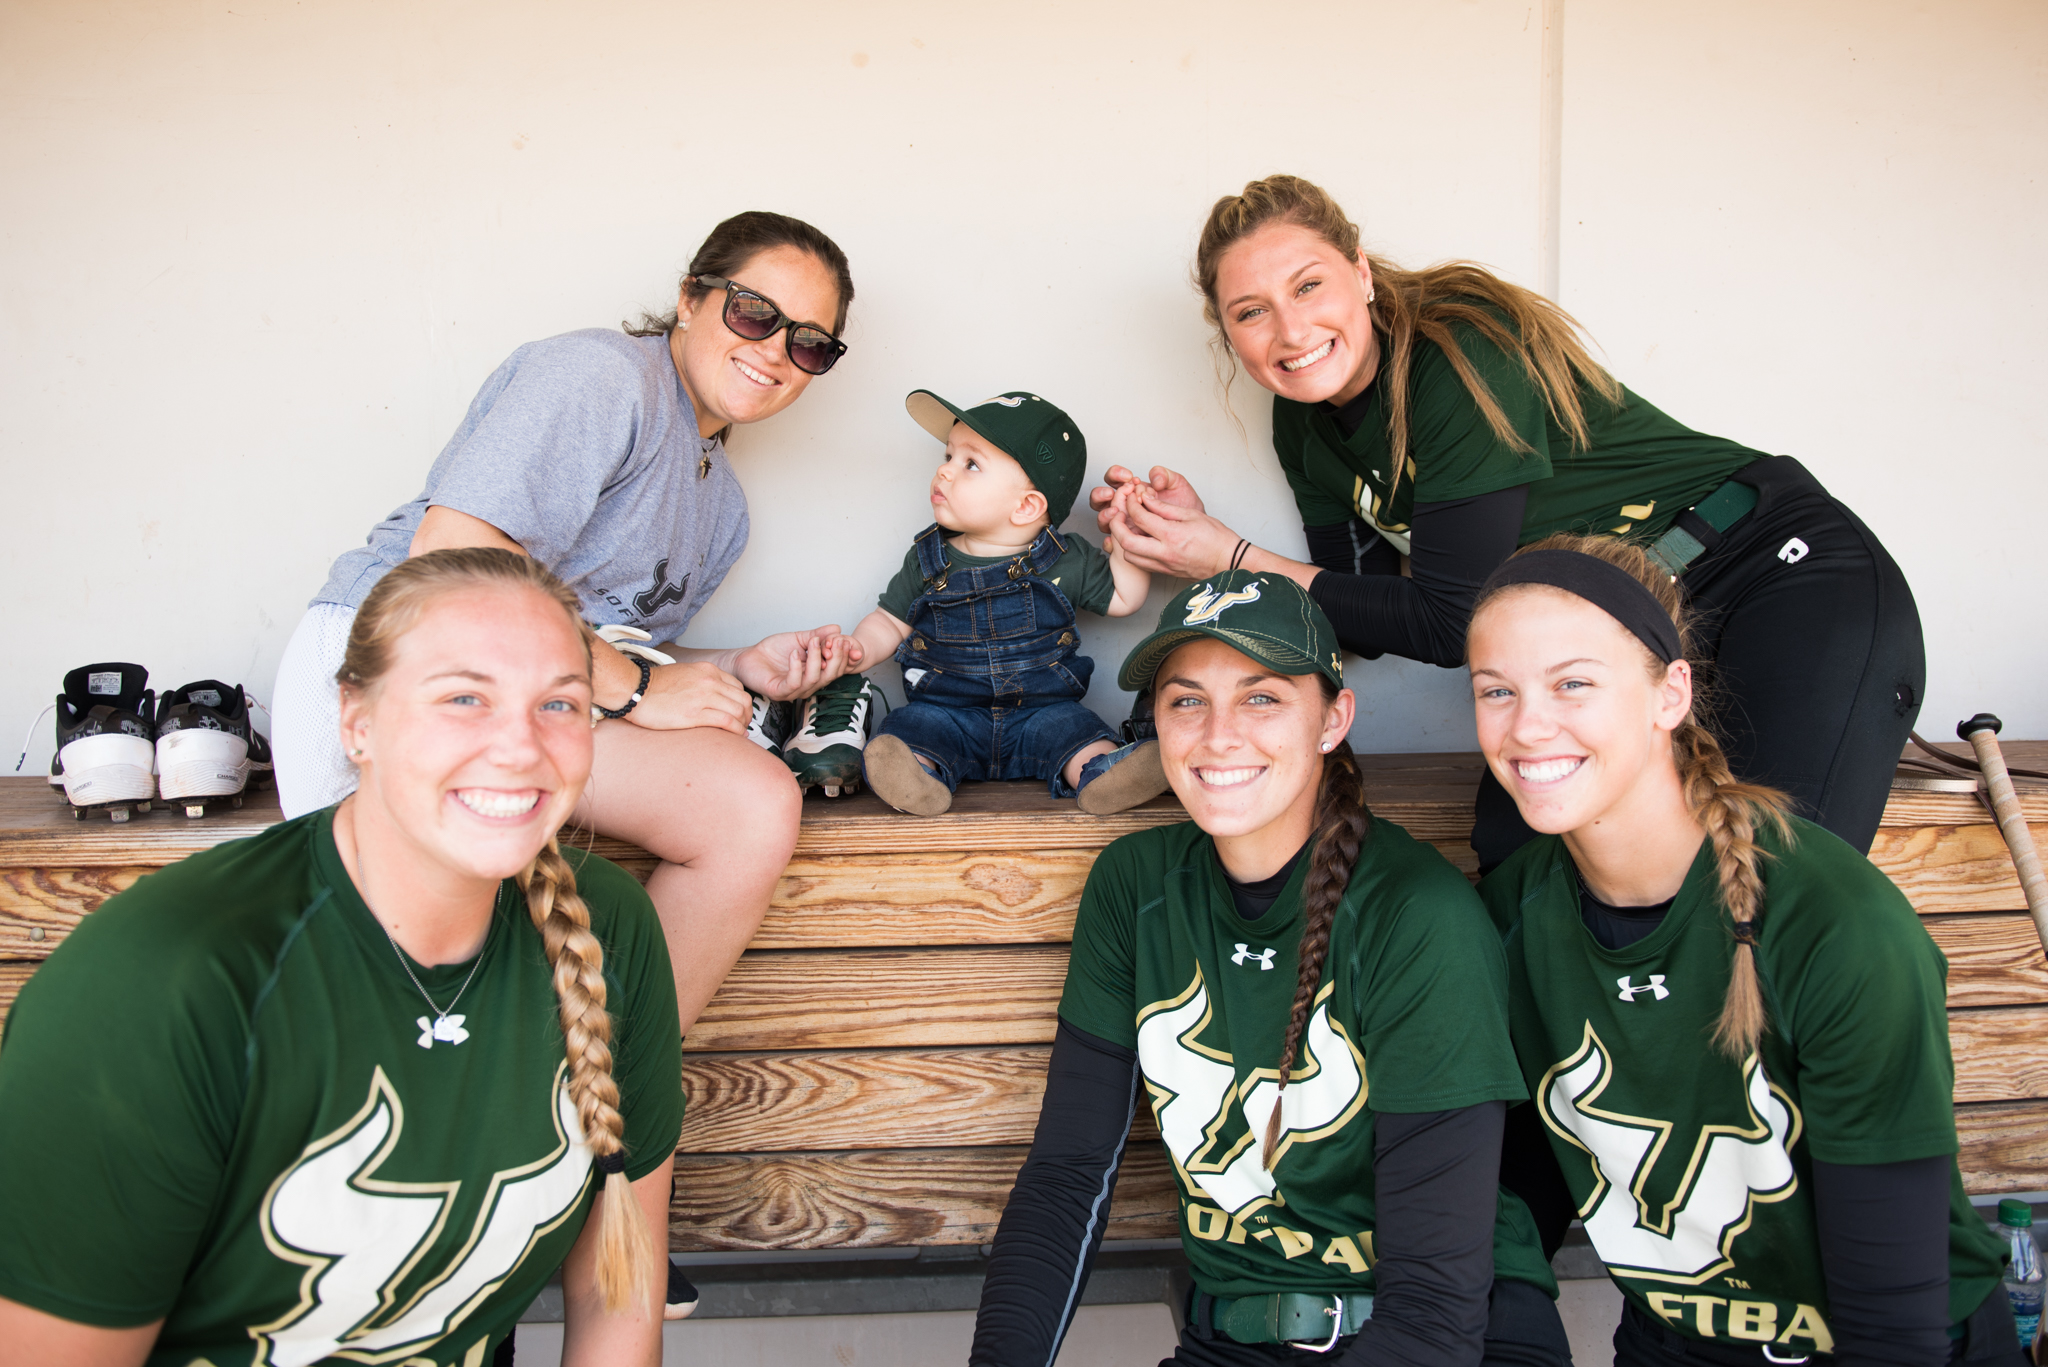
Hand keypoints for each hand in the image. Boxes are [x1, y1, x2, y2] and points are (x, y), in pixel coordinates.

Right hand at [630, 660, 750, 732]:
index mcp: (707, 671)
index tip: (741, 713)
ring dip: (743, 725)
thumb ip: (702, 682)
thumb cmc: (654, 686)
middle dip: (747, 716)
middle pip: (743, 699)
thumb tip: (713, 699)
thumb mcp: (685, 674)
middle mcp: (709, 681)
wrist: (634, 689)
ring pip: (738, 711)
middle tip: (744, 726)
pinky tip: (735, 737)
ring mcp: (703, 697)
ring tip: (739, 734)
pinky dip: (736, 731)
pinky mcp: (694, 714)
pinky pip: (727, 722)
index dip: (743, 703)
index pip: (738, 687)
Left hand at [731, 626, 856, 699]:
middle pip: (829, 676)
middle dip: (835, 659)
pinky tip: (794, 653)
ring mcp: (793, 690)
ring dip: (816, 659)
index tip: (841, 640)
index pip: (835, 669)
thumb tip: (837, 629)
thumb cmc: (773, 650)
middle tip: (833, 642)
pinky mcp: (779, 692)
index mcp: (814, 674)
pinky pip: (794, 683)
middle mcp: (807, 685)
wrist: (749, 657)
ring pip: (813, 680)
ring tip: (812, 643)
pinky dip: (796, 667)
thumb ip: (817, 635)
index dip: (841, 656)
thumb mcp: (799, 639)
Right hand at [1090, 464, 1206, 538]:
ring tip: (1115, 513)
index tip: (1129, 476)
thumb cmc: (1184, 507)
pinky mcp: (1128, 541)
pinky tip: (1113, 539)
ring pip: (1102, 519)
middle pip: (1100, 498)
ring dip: (1104, 515)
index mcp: (1131, 489)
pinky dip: (1109, 541)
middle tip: (1112, 493)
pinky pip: (1110, 544)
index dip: (1116, 474)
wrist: (1195, 531)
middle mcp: (1124, 506)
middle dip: (1102, 494)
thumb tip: (1155, 479)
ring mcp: (1124, 525)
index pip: (1113, 478)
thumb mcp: (1178, 487)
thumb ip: (1166, 477)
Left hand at [1106, 477, 1239, 578]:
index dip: (1131, 504)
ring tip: (1127, 527)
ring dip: (1123, 541)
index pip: (1140, 517)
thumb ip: (1165, 508)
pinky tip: (1139, 541)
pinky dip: (1134, 552)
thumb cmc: (1216, 538)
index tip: (1132, 497)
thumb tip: (1146, 499)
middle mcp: (1165, 553)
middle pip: (1126, 541)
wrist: (1229, 561)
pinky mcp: (1165, 572)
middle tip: (1118, 513)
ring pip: (1129, 556)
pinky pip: (1141, 564)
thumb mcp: (1192, 515)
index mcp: (1172, 535)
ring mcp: (1164, 565)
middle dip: (1116, 525)